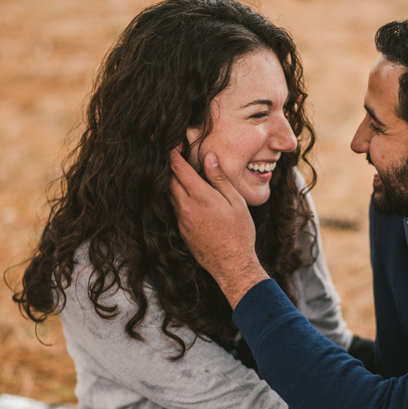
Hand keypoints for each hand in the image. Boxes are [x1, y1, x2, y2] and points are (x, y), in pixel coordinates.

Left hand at [169, 150, 268, 307]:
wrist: (231, 264)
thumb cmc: (239, 232)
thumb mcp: (235, 202)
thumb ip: (219, 179)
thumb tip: (209, 157)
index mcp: (201, 197)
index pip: (179, 170)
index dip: (172, 154)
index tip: (169, 143)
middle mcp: (186, 208)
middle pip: (169, 181)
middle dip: (168, 166)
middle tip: (168, 154)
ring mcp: (182, 221)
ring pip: (169, 195)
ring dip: (170, 182)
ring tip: (175, 172)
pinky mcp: (181, 231)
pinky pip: (174, 209)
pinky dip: (175, 197)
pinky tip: (183, 195)